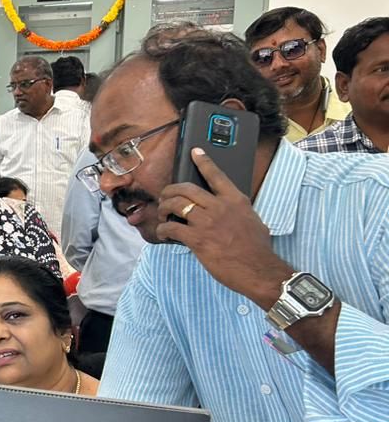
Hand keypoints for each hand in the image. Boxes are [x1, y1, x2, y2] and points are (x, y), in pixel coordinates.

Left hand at [155, 148, 290, 307]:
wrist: (258, 269)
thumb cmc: (257, 249)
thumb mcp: (252, 220)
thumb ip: (237, 211)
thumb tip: (227, 211)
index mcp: (235, 200)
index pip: (217, 175)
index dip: (204, 161)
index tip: (195, 152)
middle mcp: (219, 207)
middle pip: (186, 188)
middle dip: (170, 190)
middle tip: (164, 196)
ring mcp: (207, 222)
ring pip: (175, 204)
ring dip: (163, 208)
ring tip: (162, 215)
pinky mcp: (196, 238)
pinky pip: (171, 228)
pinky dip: (162, 230)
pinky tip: (163, 234)